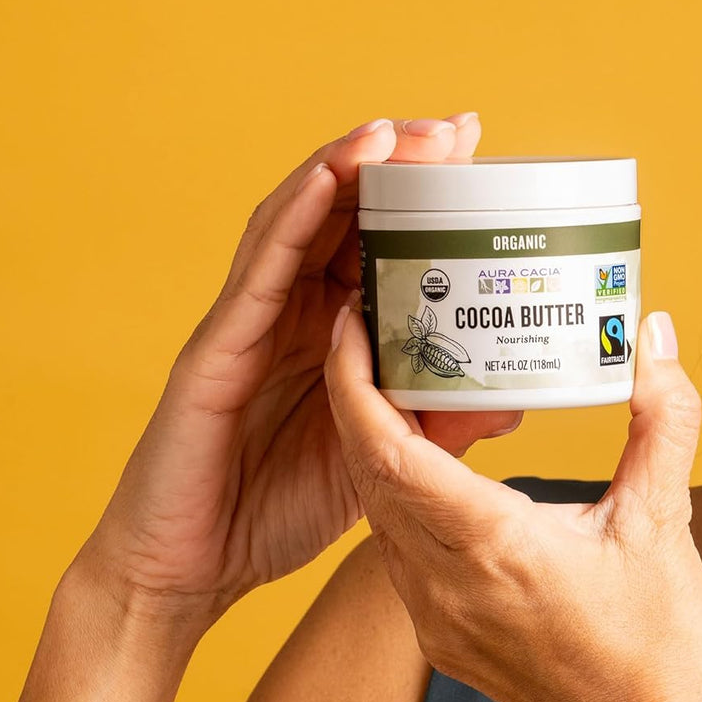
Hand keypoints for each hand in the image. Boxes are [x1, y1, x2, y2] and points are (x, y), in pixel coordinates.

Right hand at [76, 113, 524, 631]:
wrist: (193, 571)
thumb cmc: (279, 508)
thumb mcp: (381, 460)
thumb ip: (433, 425)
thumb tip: (509, 399)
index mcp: (330, 331)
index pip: (381, 241)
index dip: (426, 196)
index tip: (481, 158)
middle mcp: (293, 311)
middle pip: (346, 215)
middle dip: (400, 164)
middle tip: (459, 130)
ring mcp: (252, 320)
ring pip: (300, 221)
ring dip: (349, 167)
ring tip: (399, 132)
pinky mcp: (218, 345)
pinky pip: (259, 268)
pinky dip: (295, 215)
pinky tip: (332, 176)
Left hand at [322, 299, 701, 701]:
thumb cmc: (661, 648)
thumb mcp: (665, 521)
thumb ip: (661, 417)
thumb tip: (653, 332)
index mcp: (491, 550)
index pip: (384, 452)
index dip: (353, 382)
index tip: (349, 321)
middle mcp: (444, 586)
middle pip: (366, 472)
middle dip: (356, 394)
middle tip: (374, 327)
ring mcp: (436, 616)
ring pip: (377, 510)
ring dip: (374, 442)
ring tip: (401, 378)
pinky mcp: (442, 634)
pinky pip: (398, 546)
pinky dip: (400, 490)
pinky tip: (434, 457)